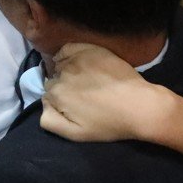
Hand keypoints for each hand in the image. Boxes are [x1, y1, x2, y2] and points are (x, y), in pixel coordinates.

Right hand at [41, 43, 174, 142]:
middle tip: (82, 95)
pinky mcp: (89, 49)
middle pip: (54, 79)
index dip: (60, 100)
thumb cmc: (108, 123)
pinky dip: (68, 54)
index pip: (48, 94)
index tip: (74, 105)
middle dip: (63, 86)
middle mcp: (61, 74)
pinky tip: (79, 62)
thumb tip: (43, 105)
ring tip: (85, 80)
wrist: (139, 105)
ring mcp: (75, 59)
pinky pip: (68, 48)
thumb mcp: (75, 134)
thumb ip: (50, 121)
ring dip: (67, 71)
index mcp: (56, 94)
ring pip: (60, 64)